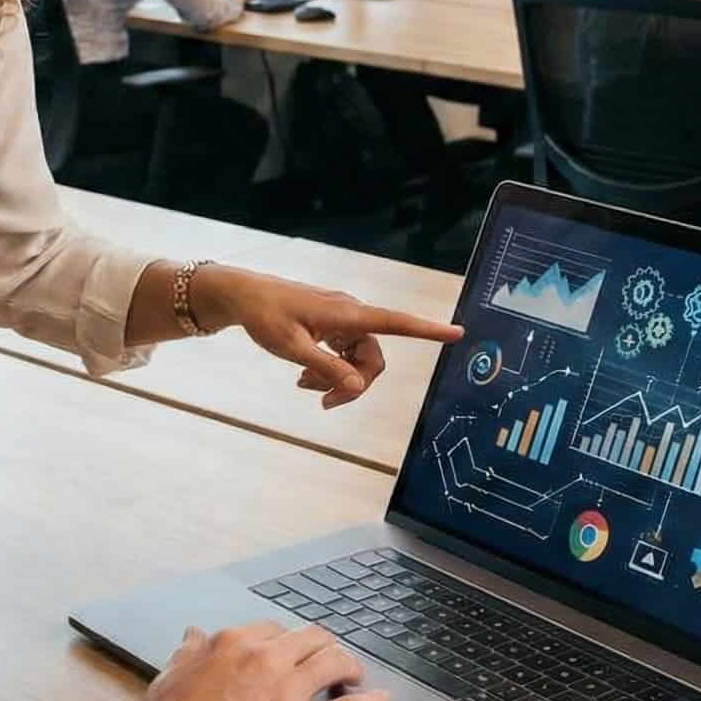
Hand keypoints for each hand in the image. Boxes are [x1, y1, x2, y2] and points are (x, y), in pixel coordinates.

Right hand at [138, 621, 389, 700]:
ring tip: (354, 675)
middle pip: (310, 638)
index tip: (286, 654)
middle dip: (322, 645)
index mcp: (234, 643)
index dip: (282, 642)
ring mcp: (288, 692)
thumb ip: (188, 651)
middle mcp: (266, 659)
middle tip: (327, 659)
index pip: (271, 629)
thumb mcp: (171, 675)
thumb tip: (194, 634)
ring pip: (333, 662)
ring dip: (348, 665)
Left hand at [192, 267, 461, 408]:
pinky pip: (343, 353)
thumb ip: (326, 367)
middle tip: (323, 403)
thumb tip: (360, 385)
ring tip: (305, 388)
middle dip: (354, 384)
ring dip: (338, 379)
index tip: (457, 331)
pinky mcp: (331, 325)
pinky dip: (330, 370)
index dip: (427, 329)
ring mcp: (341, 320)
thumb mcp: (292, 347)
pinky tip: (304, 380)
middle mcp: (350, 314)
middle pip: (373, 357)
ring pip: (357, 359)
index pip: (395, 322)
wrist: (243, 297)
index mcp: (345, 314)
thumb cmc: (266, 317)